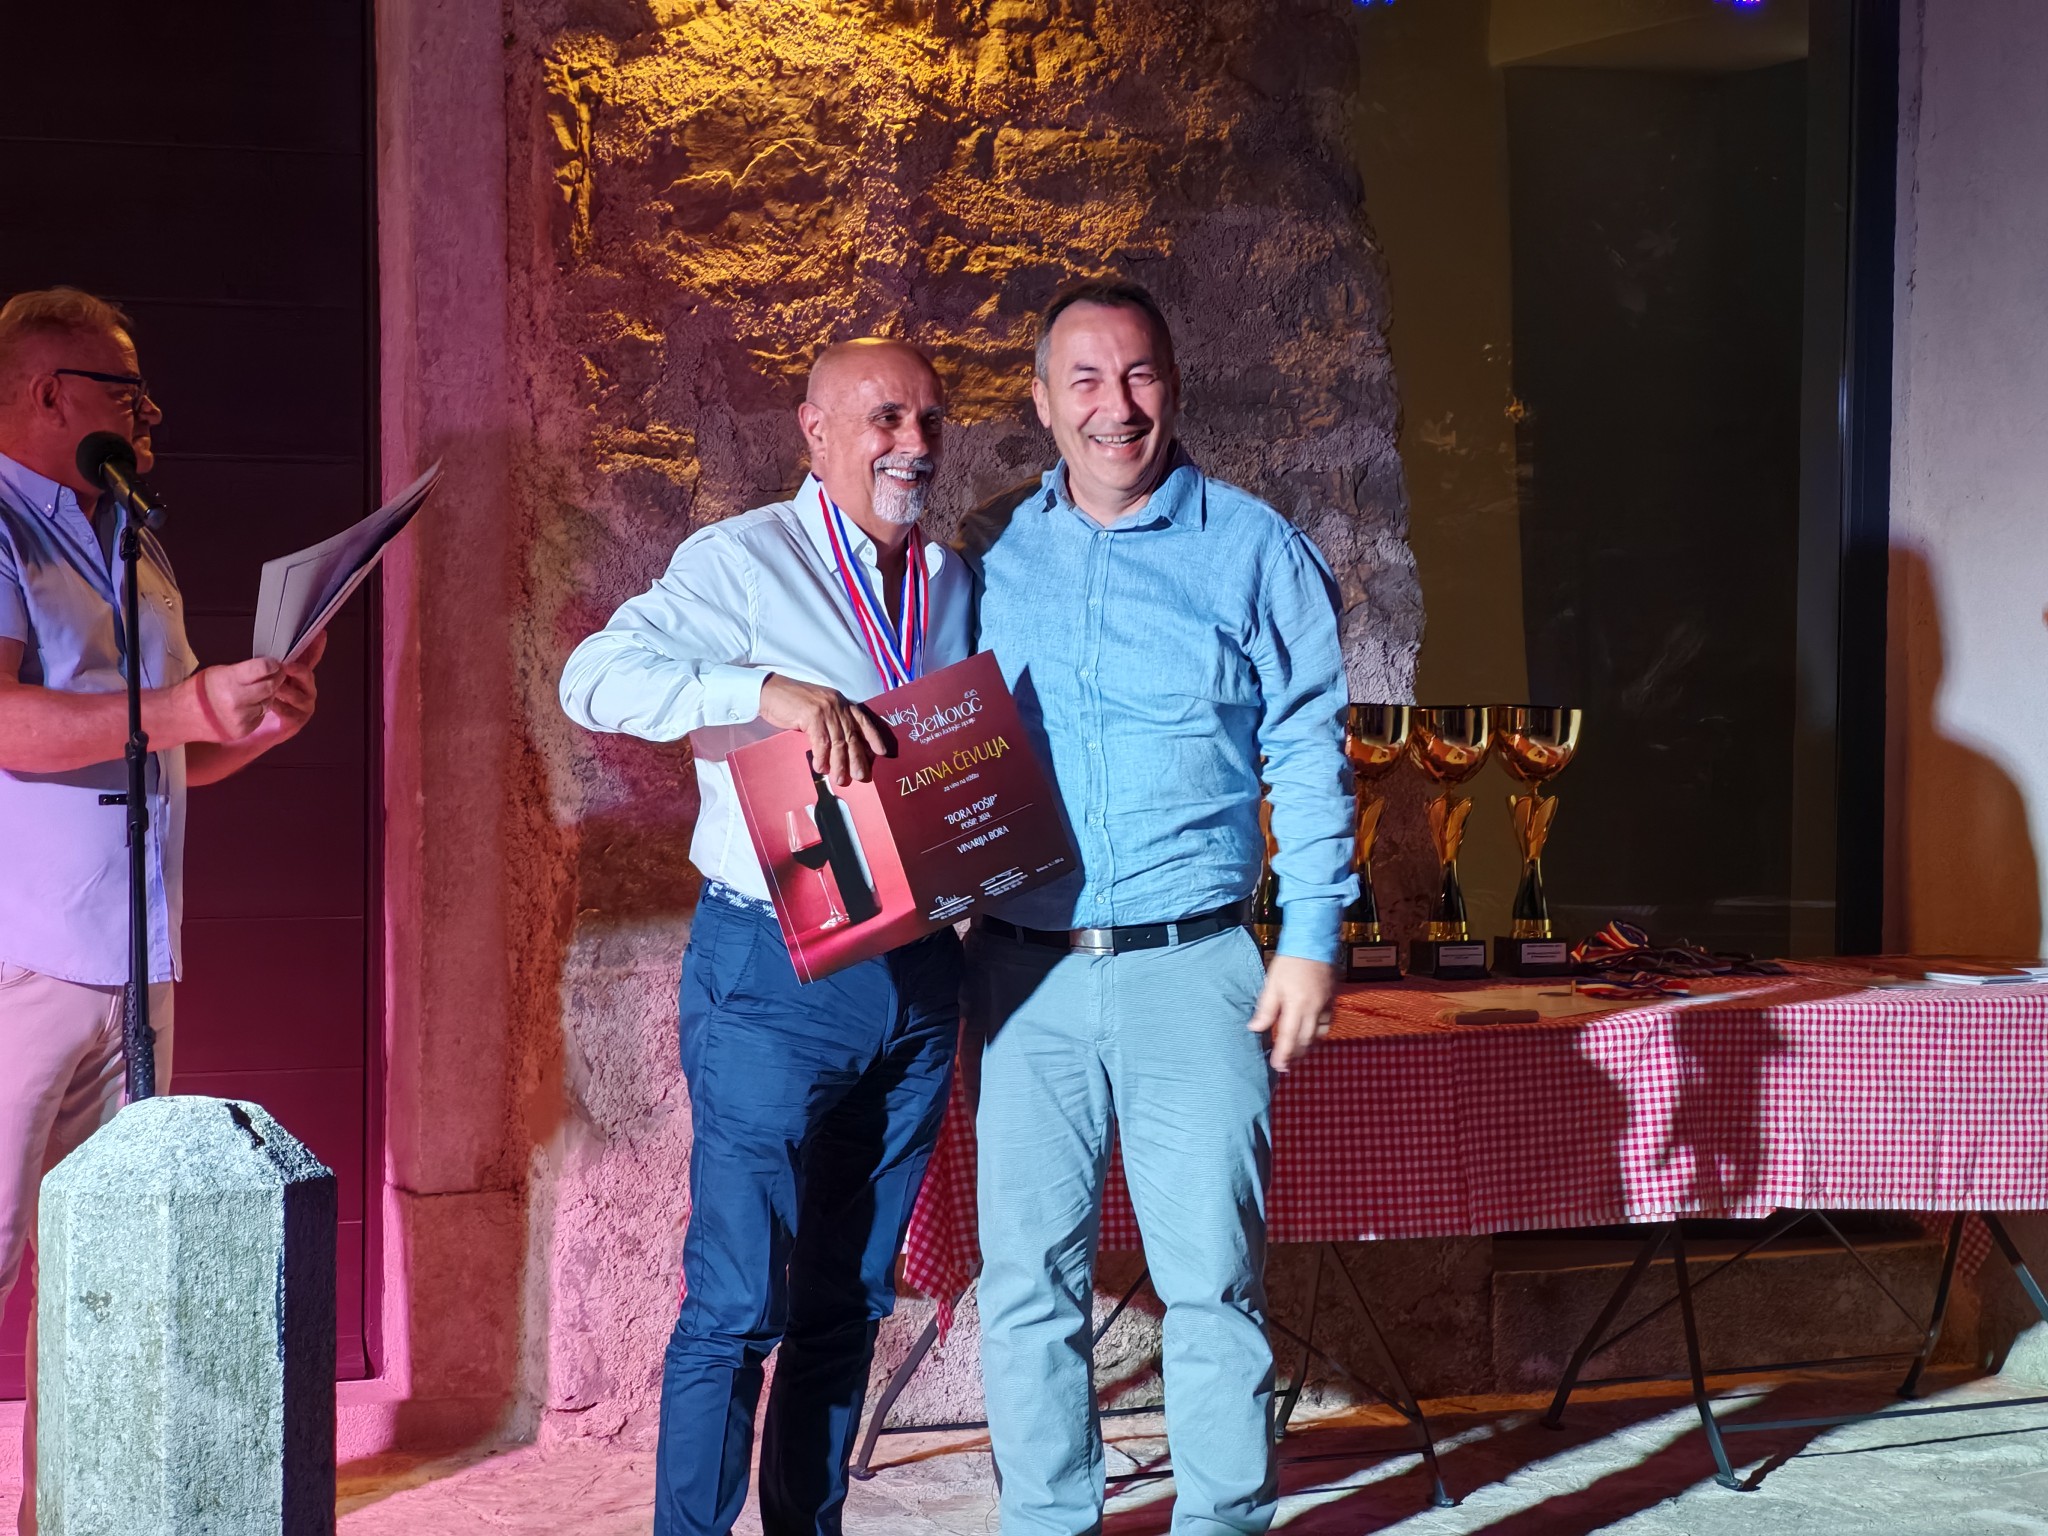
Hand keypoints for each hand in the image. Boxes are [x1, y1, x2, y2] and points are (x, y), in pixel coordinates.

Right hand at [184, 657, 282, 743]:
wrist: (181, 716)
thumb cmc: (199, 690)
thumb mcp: (219, 672)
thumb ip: (244, 670)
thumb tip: (267, 667)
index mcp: (229, 680)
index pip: (263, 668)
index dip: (273, 665)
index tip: (275, 664)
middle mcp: (237, 700)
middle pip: (270, 686)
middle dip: (276, 679)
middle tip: (277, 675)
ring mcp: (241, 717)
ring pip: (268, 702)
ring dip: (267, 696)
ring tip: (255, 692)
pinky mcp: (244, 729)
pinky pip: (260, 716)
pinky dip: (258, 710)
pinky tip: (246, 706)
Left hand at [259, 630, 324, 741]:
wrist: (252, 730)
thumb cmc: (258, 701)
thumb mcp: (263, 678)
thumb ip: (270, 664)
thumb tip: (269, 648)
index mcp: (299, 676)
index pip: (310, 658)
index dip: (316, 646)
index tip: (320, 634)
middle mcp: (305, 689)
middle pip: (307, 675)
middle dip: (297, 670)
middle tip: (285, 667)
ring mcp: (304, 705)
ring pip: (297, 694)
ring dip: (283, 689)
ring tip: (272, 688)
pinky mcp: (297, 720)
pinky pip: (289, 711)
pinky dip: (279, 706)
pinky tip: (270, 703)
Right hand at [758, 673, 887, 785]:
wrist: (770, 691)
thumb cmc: (791, 703)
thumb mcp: (818, 708)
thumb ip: (831, 721)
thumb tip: (842, 747)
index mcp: (840, 702)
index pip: (863, 720)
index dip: (873, 736)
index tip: (881, 752)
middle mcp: (837, 704)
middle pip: (852, 735)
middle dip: (857, 758)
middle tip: (860, 776)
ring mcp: (825, 709)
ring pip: (838, 742)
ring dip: (839, 764)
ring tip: (840, 780)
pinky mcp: (812, 715)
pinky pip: (821, 742)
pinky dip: (822, 758)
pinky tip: (820, 768)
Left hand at [1249, 954, 1335, 1073]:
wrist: (1314, 943)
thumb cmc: (1290, 962)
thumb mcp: (1272, 984)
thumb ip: (1265, 1009)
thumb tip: (1255, 1028)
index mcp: (1297, 1005)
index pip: (1288, 1036)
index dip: (1282, 1054)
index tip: (1277, 1066)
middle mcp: (1313, 1009)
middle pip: (1305, 1040)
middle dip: (1294, 1055)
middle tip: (1284, 1066)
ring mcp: (1325, 1005)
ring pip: (1317, 1035)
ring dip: (1306, 1047)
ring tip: (1295, 1054)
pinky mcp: (1331, 1000)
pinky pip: (1326, 1024)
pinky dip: (1317, 1034)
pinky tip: (1310, 1036)